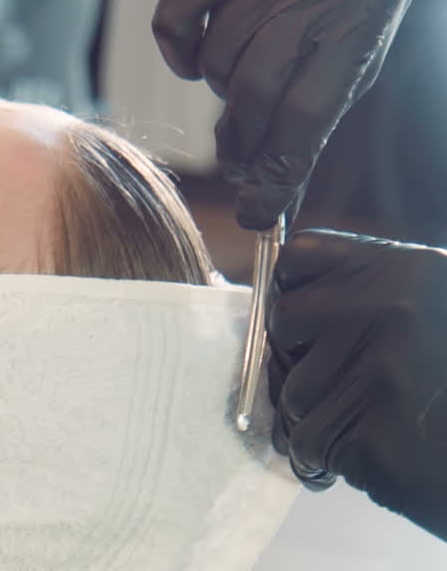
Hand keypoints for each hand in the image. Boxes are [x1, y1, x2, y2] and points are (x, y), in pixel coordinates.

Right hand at [152, 0, 427, 229]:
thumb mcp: (360, 43)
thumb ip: (315, 114)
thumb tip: (272, 199)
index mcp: (359, 10)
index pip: (309, 110)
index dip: (278, 169)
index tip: (257, 210)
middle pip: (254, 89)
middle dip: (244, 137)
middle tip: (241, 155)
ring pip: (214, 59)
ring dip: (222, 83)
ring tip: (243, 68)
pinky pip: (173, 23)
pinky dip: (182, 51)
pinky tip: (203, 46)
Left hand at [269, 229, 446, 540]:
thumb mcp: (433, 307)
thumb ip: (372, 293)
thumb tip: (289, 301)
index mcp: (406, 270)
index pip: (300, 258)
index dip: (294, 291)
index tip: (305, 324)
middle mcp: (390, 310)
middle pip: (285, 321)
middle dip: (297, 358)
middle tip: (330, 386)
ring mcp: (381, 372)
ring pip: (292, 391)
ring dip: (315, 416)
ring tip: (361, 426)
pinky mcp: (372, 434)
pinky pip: (307, 442)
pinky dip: (324, 458)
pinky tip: (365, 456)